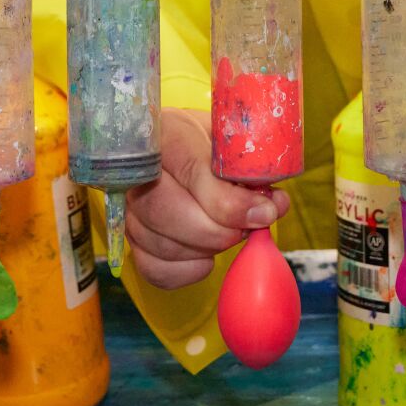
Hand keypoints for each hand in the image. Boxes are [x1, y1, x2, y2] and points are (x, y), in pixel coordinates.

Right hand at [123, 107, 291, 288]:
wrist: (178, 146)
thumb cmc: (207, 144)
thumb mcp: (231, 142)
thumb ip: (251, 169)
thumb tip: (274, 205)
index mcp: (166, 135)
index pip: (192, 172)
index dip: (231, 201)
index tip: (264, 212)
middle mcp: (137, 173)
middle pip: (168, 212)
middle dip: (218, 230)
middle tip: (247, 228)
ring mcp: (130, 209)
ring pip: (165, 245)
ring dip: (208, 248)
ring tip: (230, 232)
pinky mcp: (131, 240)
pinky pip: (157, 270)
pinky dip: (189, 270)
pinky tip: (206, 253)